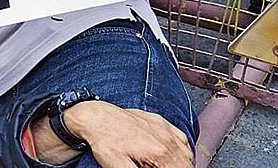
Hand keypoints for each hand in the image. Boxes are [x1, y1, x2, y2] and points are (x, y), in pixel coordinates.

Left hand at [31, 100, 191, 166]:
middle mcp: (166, 139)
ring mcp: (164, 129)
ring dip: (180, 162)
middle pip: (185, 163)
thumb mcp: (118, 166)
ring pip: (185, 153)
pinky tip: (170, 154)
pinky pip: (181, 138)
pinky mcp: (160, 122)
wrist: (95, 117)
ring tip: (165, 165)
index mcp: (160, 153)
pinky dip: (180, 148)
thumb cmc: (105, 141)